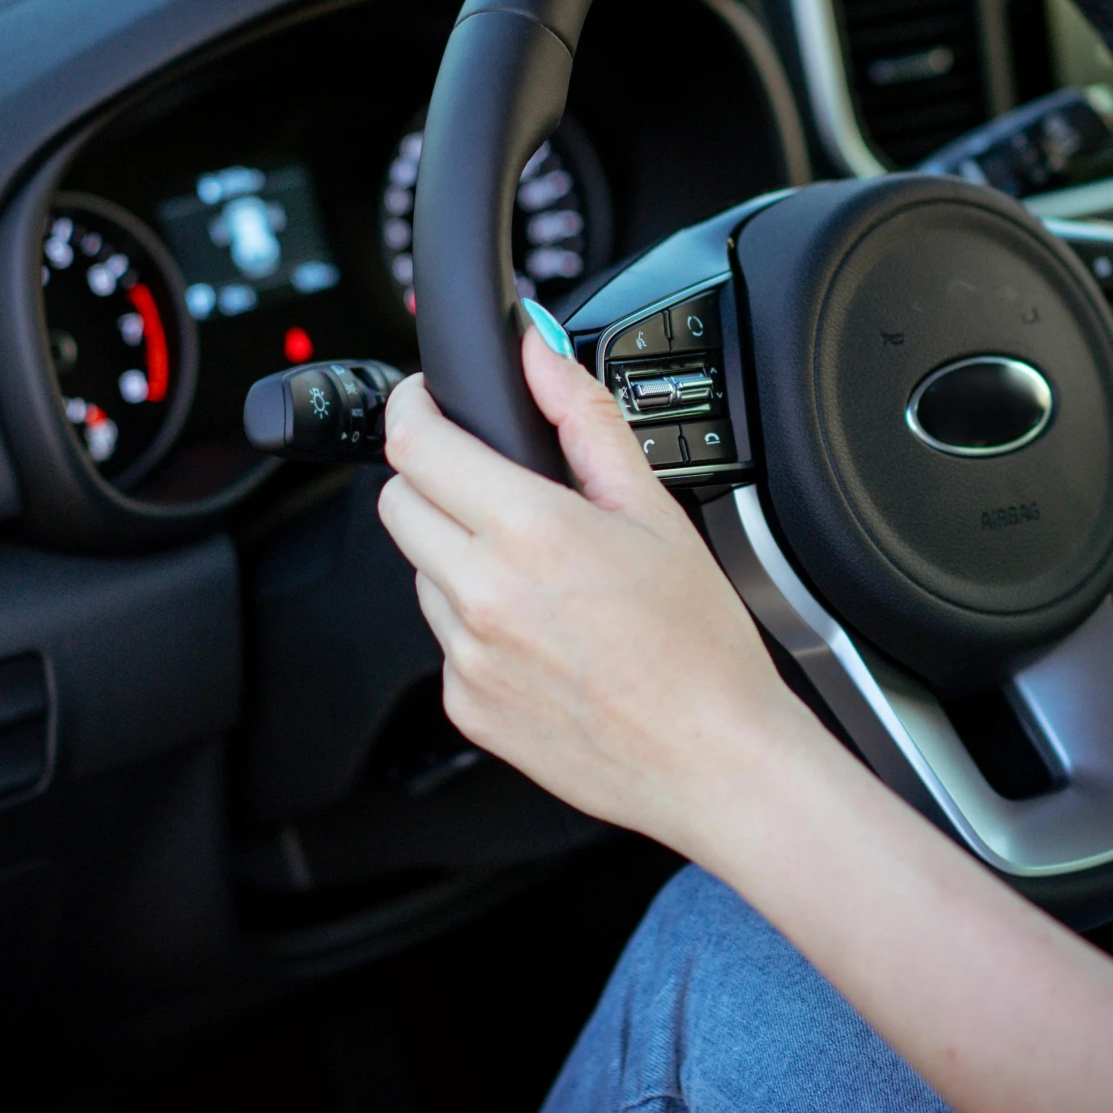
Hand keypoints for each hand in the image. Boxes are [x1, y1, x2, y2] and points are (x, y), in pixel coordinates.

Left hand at [376, 331, 821, 861]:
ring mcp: (466, 656)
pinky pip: (445, 640)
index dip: (414, 409)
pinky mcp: (465, 705)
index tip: (429, 404)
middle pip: (398, 503)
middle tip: (495, 486)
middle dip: (433, 478)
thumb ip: (583, 418)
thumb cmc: (700, 646)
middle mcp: (482, 594)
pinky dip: (477, 625)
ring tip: (543, 578)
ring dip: (459, 556)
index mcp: (528, 531)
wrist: (714, 760)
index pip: (414, 444)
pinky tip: (545, 635)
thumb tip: (539, 353)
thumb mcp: (654, 509)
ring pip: (421, 571)